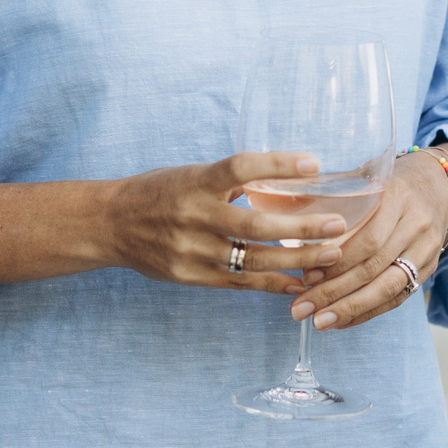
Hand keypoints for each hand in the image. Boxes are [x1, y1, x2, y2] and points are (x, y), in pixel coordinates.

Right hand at [101, 152, 346, 291]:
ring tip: (332, 254)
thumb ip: (232, 180)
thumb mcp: (191, 174)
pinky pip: (240, 283)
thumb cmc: (158, 192)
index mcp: (195, 182)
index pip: (240, 167)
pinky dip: (273, 283)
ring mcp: (192, 250)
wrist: (109, 225)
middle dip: (302, 227)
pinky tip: (300, 283)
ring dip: (297, 259)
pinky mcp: (191, 276)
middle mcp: (193, 216)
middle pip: (255, 224)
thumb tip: (285, 178)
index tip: (314, 164)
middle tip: (338, 224)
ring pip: (253, 259)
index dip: (278, 164)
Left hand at [285, 151, 447, 333]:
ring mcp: (426, 249)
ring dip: (350, 309)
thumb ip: (328, 193)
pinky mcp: (429, 268)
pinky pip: (398, 297)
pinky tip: (341, 321)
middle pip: (374, 267)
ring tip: (319, 322)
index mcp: (397, 197)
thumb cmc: (388, 183)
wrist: (438, 186)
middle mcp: (416, 224)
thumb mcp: (363, 178)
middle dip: (335, 292)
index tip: (305, 277)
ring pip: (388, 287)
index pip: (368, 237)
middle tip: (301, 308)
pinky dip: (367, 312)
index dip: (336, 262)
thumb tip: (278, 209)